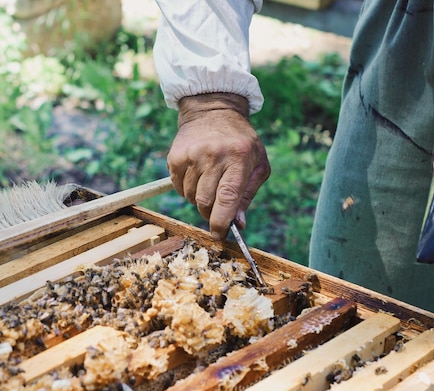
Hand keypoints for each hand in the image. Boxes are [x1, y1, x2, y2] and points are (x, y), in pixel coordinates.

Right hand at [167, 93, 269, 240]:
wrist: (212, 111)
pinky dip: (186, 189)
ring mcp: (192, 155)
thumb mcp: (257, 163)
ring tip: (208, 183)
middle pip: (205, 202)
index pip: (227, 198)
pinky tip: (196, 176)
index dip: (222, 221)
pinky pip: (178, 187)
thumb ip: (248, 194)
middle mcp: (213, 156)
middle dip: (210, 214)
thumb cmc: (240, 142)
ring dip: (198, 199)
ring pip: (189, 197)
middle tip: (216, 211)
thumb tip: (239, 223)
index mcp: (239, 158)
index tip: (220, 235)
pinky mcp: (176, 157)